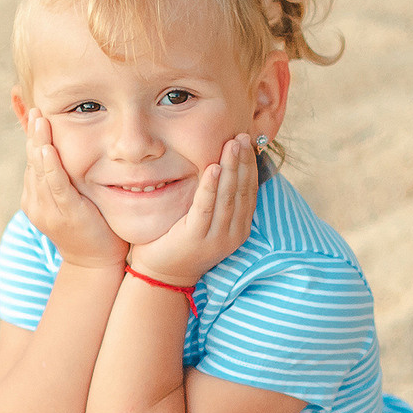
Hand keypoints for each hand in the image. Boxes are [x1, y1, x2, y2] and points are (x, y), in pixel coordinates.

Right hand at [21, 113, 127, 270]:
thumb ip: (67, 178)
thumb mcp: (74, 199)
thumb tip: (66, 152)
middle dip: (34, 134)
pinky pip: (55, 186)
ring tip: (39, 120)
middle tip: (37, 109)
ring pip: (40, 170)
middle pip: (32, 162)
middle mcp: (36, 203)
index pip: (32, 162)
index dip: (33, 137)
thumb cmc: (90, 229)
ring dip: (39, 143)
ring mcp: (47, 210)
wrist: (97, 263)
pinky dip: (50, 166)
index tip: (36, 114)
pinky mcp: (65, 214)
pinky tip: (47, 149)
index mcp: (35, 198)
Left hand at [127, 134, 258, 287]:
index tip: (247, 142)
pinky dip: (211, 186)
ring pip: (228, 197)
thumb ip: (217, 200)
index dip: (250, 166)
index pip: (249, 191)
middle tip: (241, 137)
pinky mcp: (197, 237)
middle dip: (243, 161)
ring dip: (231, 168)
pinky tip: (214, 167)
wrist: (162, 275)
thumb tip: (222, 166)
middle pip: (242, 191)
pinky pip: (206, 207)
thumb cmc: (181, 242)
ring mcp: (216, 238)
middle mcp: (233, 234)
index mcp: (239, 228)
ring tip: (231, 145)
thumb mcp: (205, 220)